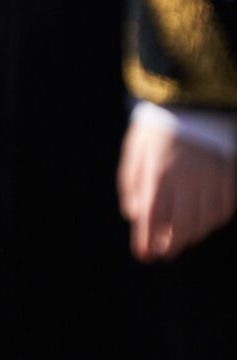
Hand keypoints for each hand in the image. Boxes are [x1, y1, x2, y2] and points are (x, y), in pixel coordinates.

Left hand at [119, 114, 236, 262]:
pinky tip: (202, 224)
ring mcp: (210, 178)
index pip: (153, 217)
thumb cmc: (155, 130)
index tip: (143, 255)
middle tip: (162, 254)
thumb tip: (134, 216)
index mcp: (158, 173)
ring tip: (179, 241)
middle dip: (171, 245)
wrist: (189, 103)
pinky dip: (213, 222)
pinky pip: (224, 208)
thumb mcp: (134, 154)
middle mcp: (187, 179)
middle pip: (182, 225)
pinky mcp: (228, 176)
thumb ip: (132, 186)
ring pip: (205, 221)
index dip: (147, 240)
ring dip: (191, 236)